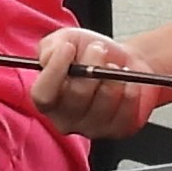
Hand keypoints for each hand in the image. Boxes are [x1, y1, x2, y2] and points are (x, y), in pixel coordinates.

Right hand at [32, 23, 163, 142]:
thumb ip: (51, 46)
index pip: (42, 94)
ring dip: (112, 77)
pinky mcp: (117, 130)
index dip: (54, 71)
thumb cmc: (91, 54)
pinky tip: (127, 81)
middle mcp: (65, 119)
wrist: (123, 61)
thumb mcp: (66, 40)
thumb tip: (49, 57)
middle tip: (99, 49)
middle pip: (76, 96)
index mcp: (46, 99)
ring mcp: (91, 128)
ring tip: (114, 66)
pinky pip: (125, 111)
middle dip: (91, 65)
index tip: (68, 48)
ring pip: (103, 103)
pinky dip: (129, 90)